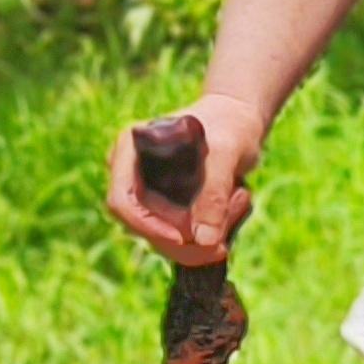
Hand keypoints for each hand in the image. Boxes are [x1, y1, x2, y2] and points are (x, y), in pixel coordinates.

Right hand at [105, 92, 266, 265]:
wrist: (239, 122)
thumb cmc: (230, 126)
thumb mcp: (226, 153)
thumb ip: (215, 193)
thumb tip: (204, 241)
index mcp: (129, 151)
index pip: (122, 202)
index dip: (148, 226)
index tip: (183, 238)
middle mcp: (131, 175)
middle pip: (144, 228)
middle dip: (187, 239)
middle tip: (230, 224)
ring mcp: (147, 194)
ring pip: (166, 239)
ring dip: (206, 236)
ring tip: (240, 198)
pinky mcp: (167, 210)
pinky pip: (183, 239)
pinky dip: (211, 235)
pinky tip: (237, 205)